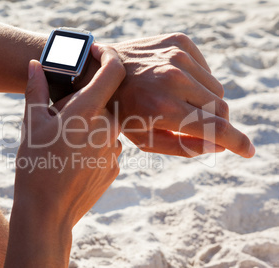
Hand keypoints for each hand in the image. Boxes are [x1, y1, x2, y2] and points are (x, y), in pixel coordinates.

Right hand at [5, 44, 124, 267]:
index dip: (108, 55)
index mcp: (88, 112)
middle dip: (84, 102)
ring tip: (63, 144)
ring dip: (88, 126)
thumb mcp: (32, 124)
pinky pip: (106, 146)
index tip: (97, 51)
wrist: (47, 213)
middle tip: (60, 117)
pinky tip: (72, 160)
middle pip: (103, 101)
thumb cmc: (35, 166)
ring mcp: (115, 150)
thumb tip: (35, 65)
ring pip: (104, 125)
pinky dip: (92, 145)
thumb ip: (36, 90)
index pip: (113, 71)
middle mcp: (108, 128)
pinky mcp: (115, 167)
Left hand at [107, 33, 254, 157]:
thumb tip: (218, 146)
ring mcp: (177, 55)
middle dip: (215, 122)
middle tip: (196, 125)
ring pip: (216, 88)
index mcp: (163, 106)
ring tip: (179, 103)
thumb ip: (182, 146)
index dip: (237, 142)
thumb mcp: (143, 138)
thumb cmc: (119, 110)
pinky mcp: (179, 41)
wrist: (100, 70)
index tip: (248, 151)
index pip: (215, 127)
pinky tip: (176, 84)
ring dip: (205, 101)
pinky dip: (198, 81)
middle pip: (220, 108)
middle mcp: (174, 77)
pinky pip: (205, 69)